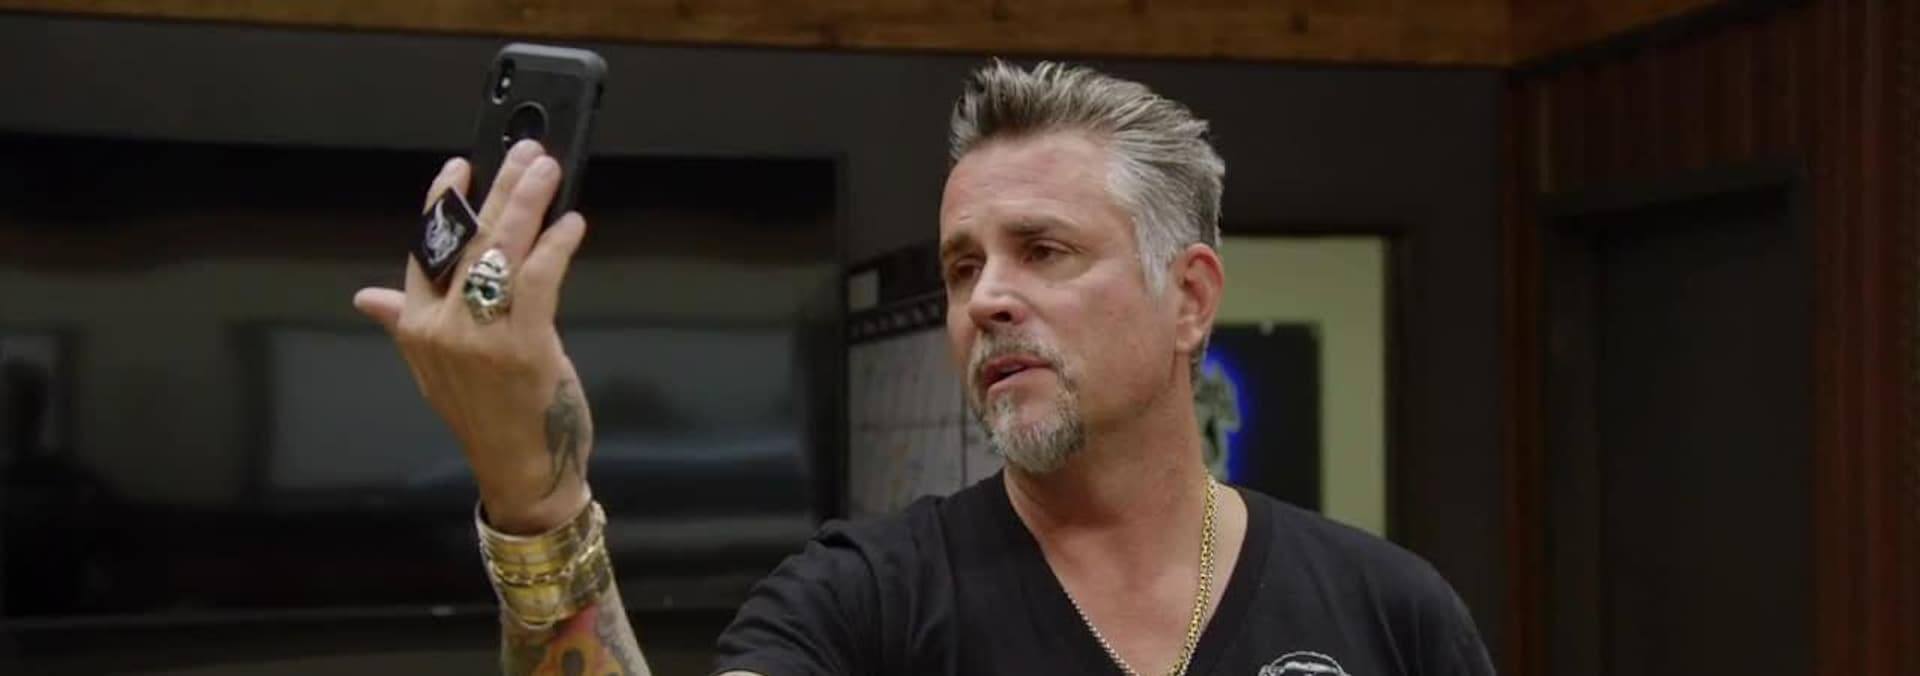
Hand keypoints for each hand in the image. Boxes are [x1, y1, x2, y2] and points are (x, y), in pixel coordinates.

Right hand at [352, 139, 593, 534]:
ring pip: (503, 251)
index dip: (440, 206)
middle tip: (524, 152)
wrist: (520, 470)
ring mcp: (481, 336)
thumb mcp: (435, 369)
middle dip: (498, 191)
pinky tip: (571, 225)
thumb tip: (368, 296)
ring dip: (529, 204)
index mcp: (417, 328)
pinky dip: (557, 246)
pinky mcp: (524, 344)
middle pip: (468, 240)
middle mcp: (441, 328)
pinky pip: (541, 279)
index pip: (422, 251)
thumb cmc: (487, 416)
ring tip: (547, 171)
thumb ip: (406, 323)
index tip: (458, 170)